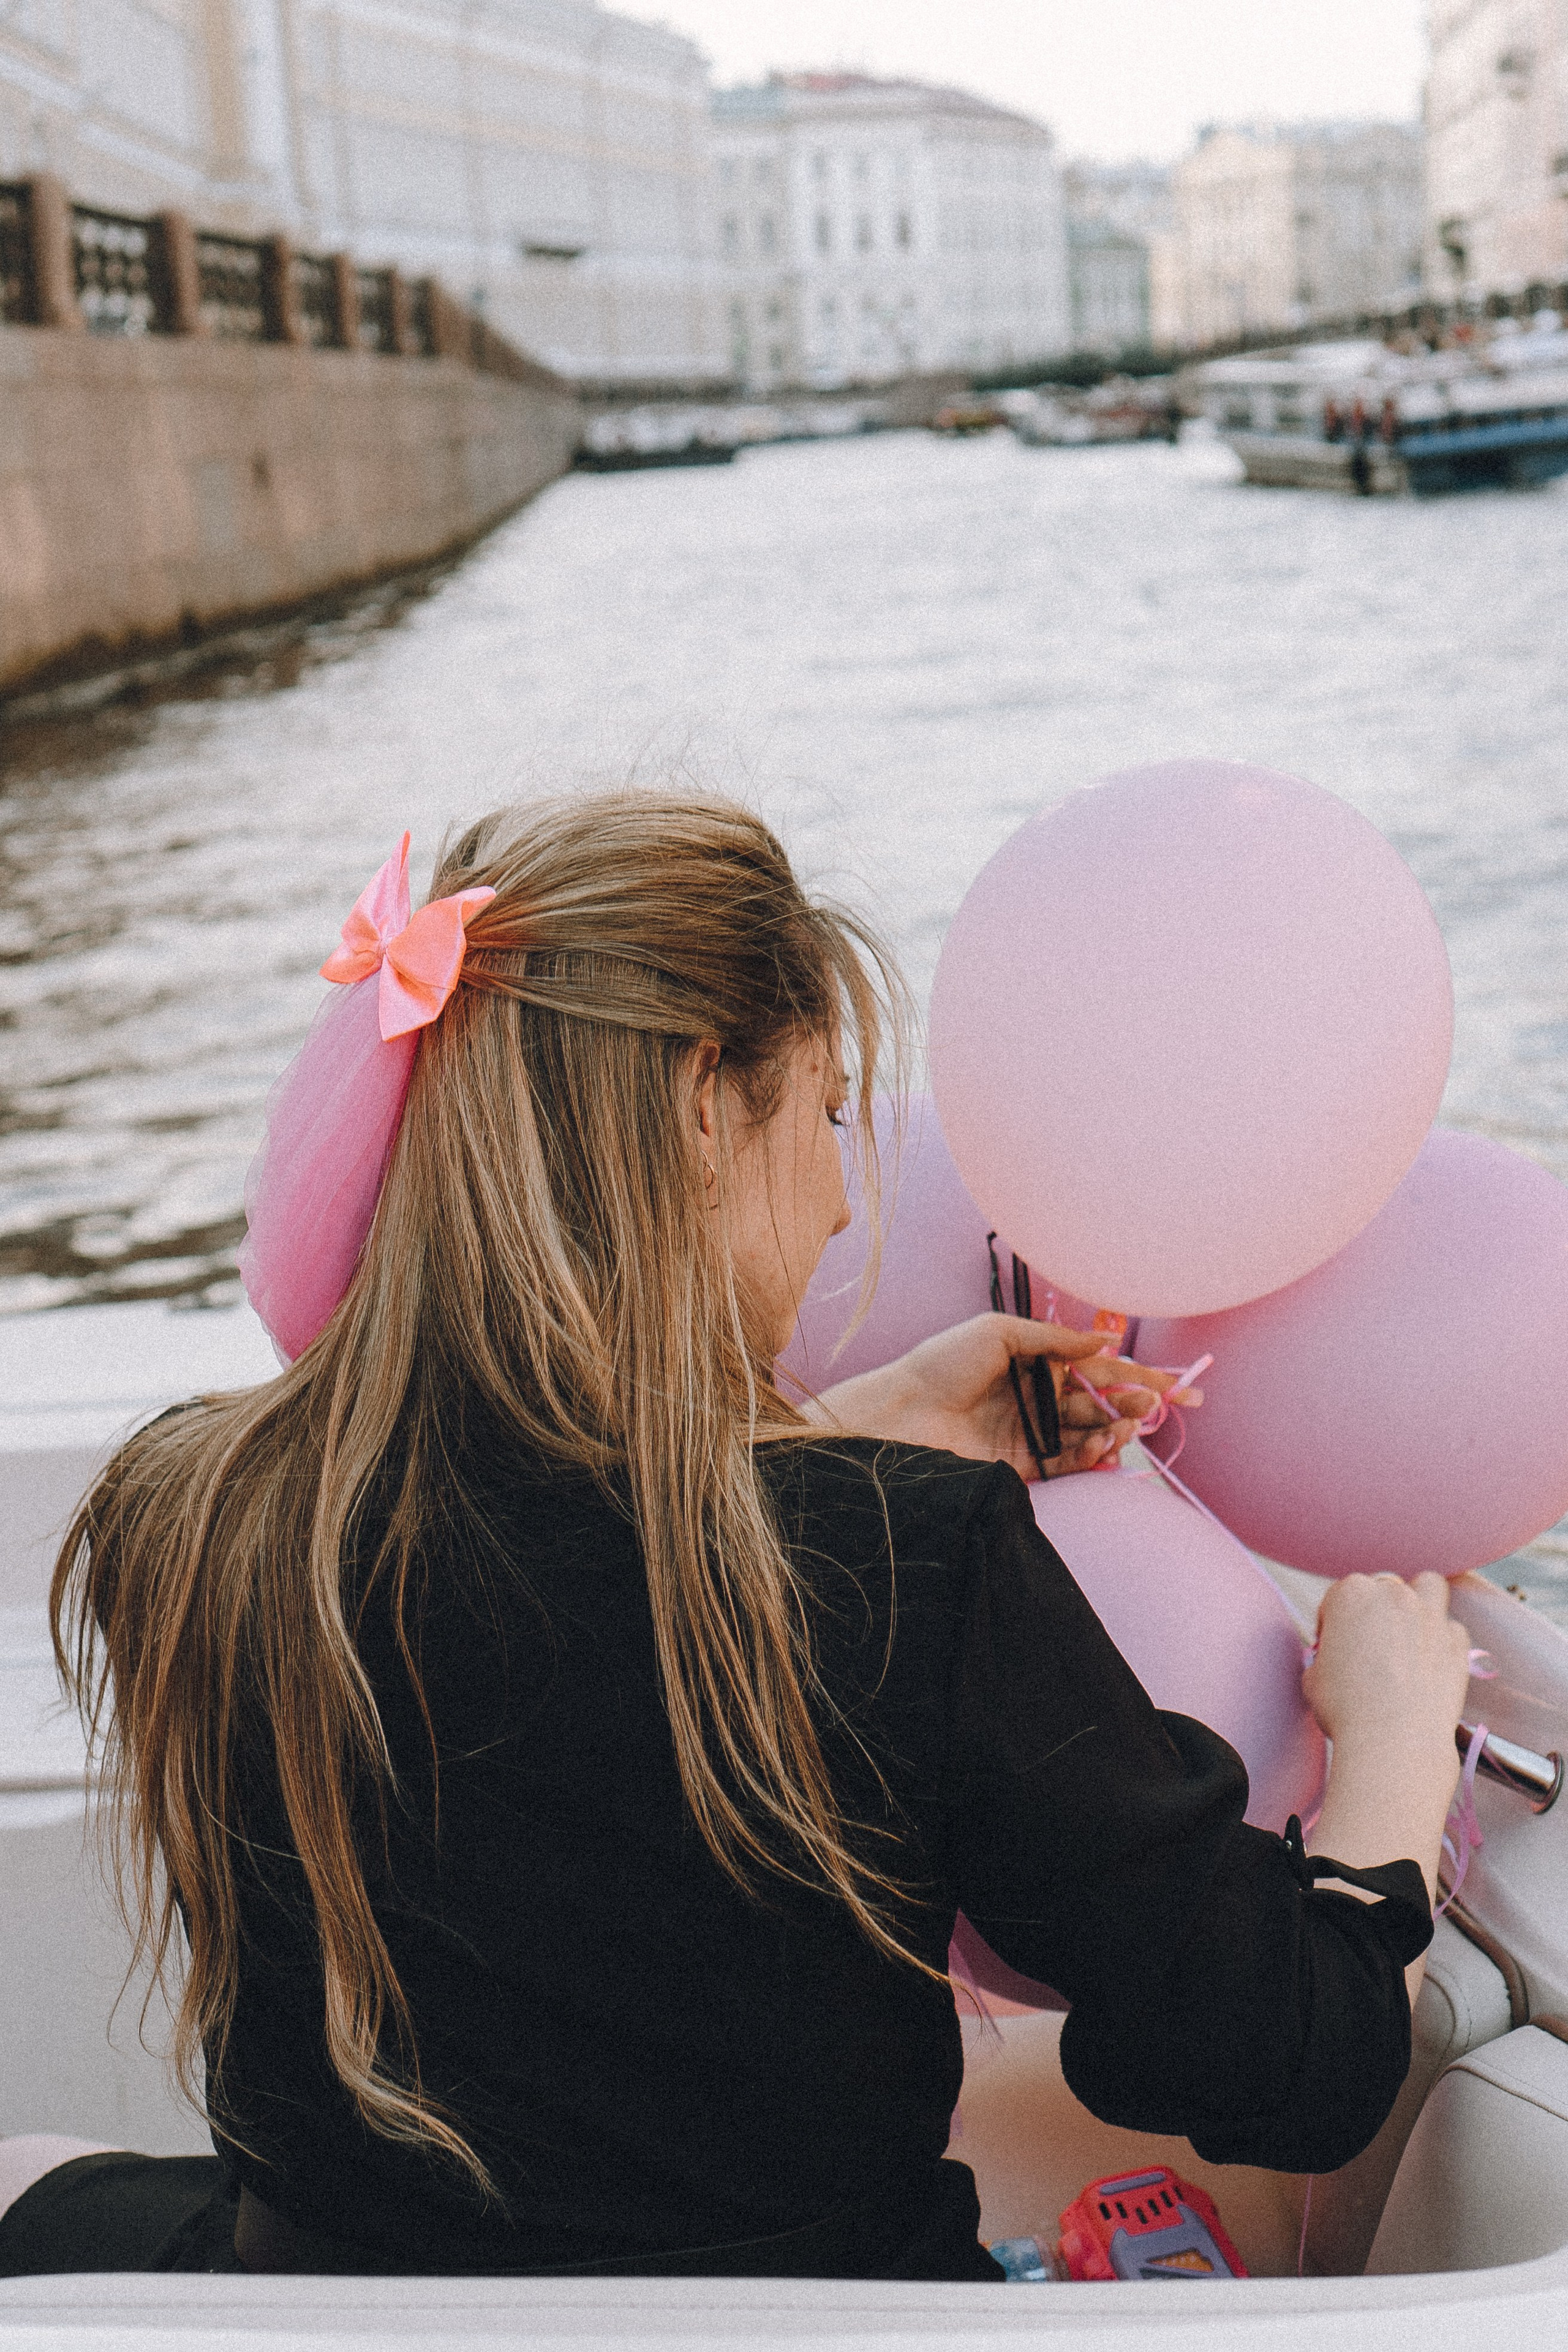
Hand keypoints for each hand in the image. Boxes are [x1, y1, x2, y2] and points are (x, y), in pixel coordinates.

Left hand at [806, 1314, 1203, 1482]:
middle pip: (1102, 1403)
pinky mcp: (1022, 1468)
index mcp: (1035, 1362)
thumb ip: (1055, 1341)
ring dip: (1117, 1430)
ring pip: (1091, 1435)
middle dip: (1136, 1404)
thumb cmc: (941, 1364)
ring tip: (1129, 1424)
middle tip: (1155, 1403)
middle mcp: (1037, 1399)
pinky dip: (1093, 1456)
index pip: (1099, 1368)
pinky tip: (1105, 1445)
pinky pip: (1069, 1464)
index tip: (1181, 1388)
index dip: (1141, 1377)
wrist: (901, 1415)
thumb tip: (1105, 1340)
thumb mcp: (998, 1333)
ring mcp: (1032, 1434)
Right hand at [1304, 1573, 1471, 1775]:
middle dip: (1376, 1610)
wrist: (1394, 1741)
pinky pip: (1451, 1627)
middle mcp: (1392, 1594)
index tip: (1334, 1647)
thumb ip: (1324, 1654)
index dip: (1333, 1624)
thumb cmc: (1347, 1710)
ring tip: (1410, 1631)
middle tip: (1371, 1644)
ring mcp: (1429, 1614)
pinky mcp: (1457, 1641)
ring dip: (1419, 1601)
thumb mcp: (1313, 1677)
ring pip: (1428, 1586)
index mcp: (1350, 1594)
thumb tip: (1333, 1660)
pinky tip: (1430, 1663)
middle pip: (1383, 1587)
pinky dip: (1442, 1639)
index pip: (1339, 1595)